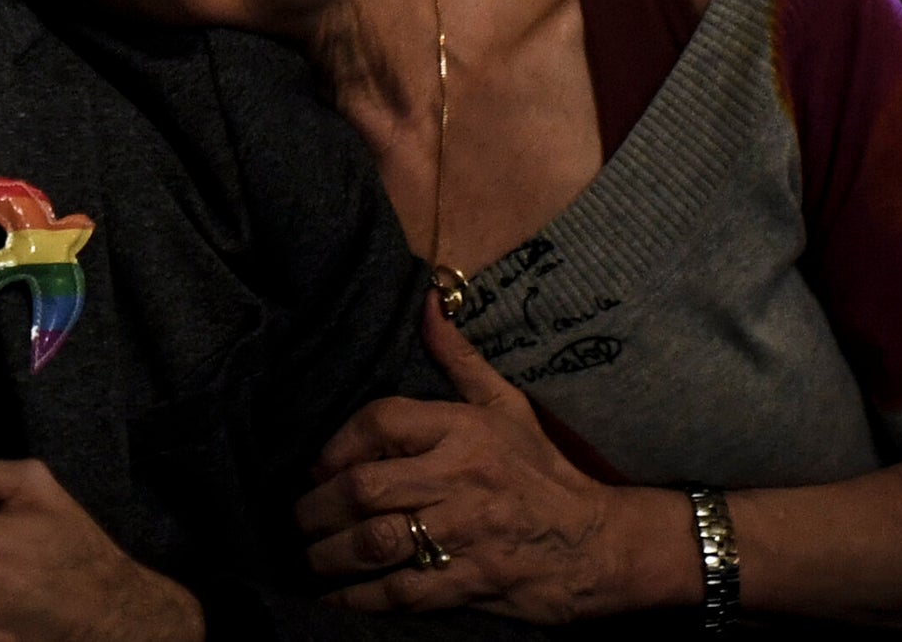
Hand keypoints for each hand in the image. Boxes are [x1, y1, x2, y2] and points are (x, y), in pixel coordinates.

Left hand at [293, 298, 689, 621]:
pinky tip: (334, 599)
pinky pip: (401, 593)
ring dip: (328, 553)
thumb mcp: (507, 407)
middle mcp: (460, 479)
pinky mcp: (472, 583)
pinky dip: (360, 599)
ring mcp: (466, 534)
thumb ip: (459, 359)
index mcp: (465, 431)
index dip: (337, 444)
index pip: (381, 422)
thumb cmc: (545, 472)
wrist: (604, 546)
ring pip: (375, 542)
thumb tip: (427, 301)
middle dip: (316, 507)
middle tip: (297, 517)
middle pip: (365, 488)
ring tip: (307, 556)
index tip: (316, 467)